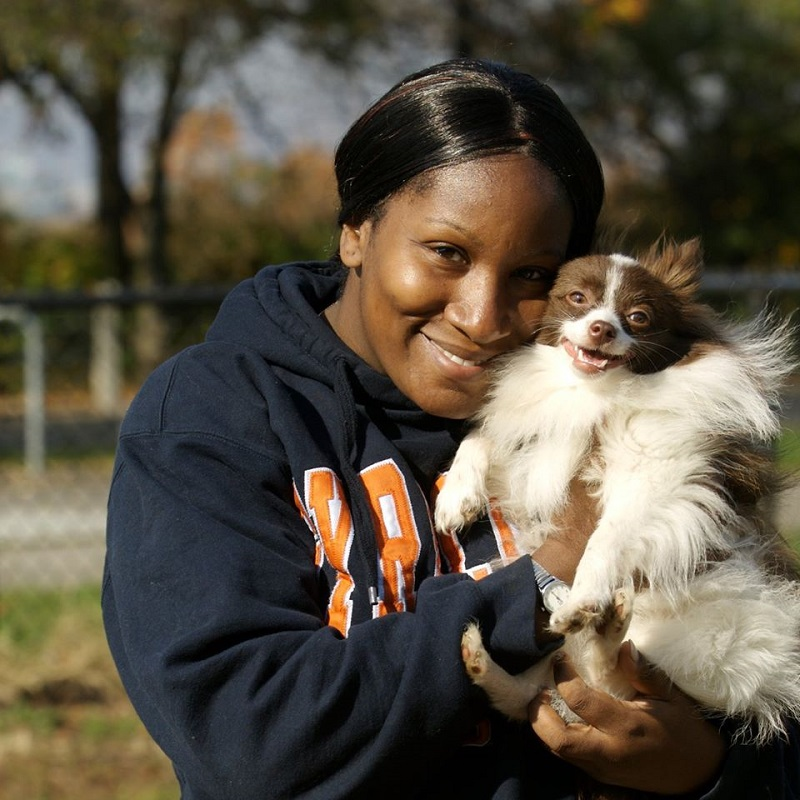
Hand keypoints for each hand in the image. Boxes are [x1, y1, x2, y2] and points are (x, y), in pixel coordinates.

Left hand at [528, 641, 725, 793]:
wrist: (702, 775)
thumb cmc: (686, 731)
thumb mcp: (671, 697)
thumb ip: (643, 672)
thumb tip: (623, 646)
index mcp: (627, 726)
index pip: (579, 700)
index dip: (562, 676)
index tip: (560, 658)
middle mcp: (609, 751)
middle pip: (557, 739)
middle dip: (539, 712)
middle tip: (540, 687)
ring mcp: (603, 769)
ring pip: (558, 751)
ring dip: (544, 725)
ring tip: (546, 698)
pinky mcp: (602, 777)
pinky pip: (569, 757)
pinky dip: (557, 737)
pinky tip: (561, 716)